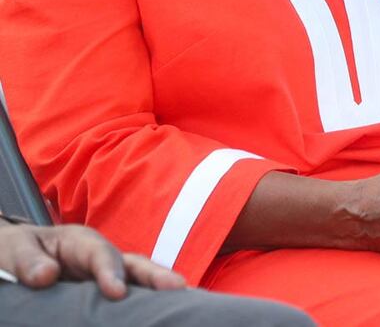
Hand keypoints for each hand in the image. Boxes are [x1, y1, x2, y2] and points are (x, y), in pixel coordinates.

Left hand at [0, 222, 185, 297]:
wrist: (11, 259)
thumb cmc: (13, 251)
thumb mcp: (13, 249)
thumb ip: (28, 260)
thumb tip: (47, 275)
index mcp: (79, 242)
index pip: (100, 253)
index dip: (111, 271)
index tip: (116, 292)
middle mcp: (100, 258)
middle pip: (134, 264)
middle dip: (156, 275)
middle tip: (179, 287)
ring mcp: (104, 278)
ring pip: (137, 282)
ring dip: (158, 290)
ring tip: (185, 301)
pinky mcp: (101, 297)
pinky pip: (128, 300)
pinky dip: (144, 304)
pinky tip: (159, 313)